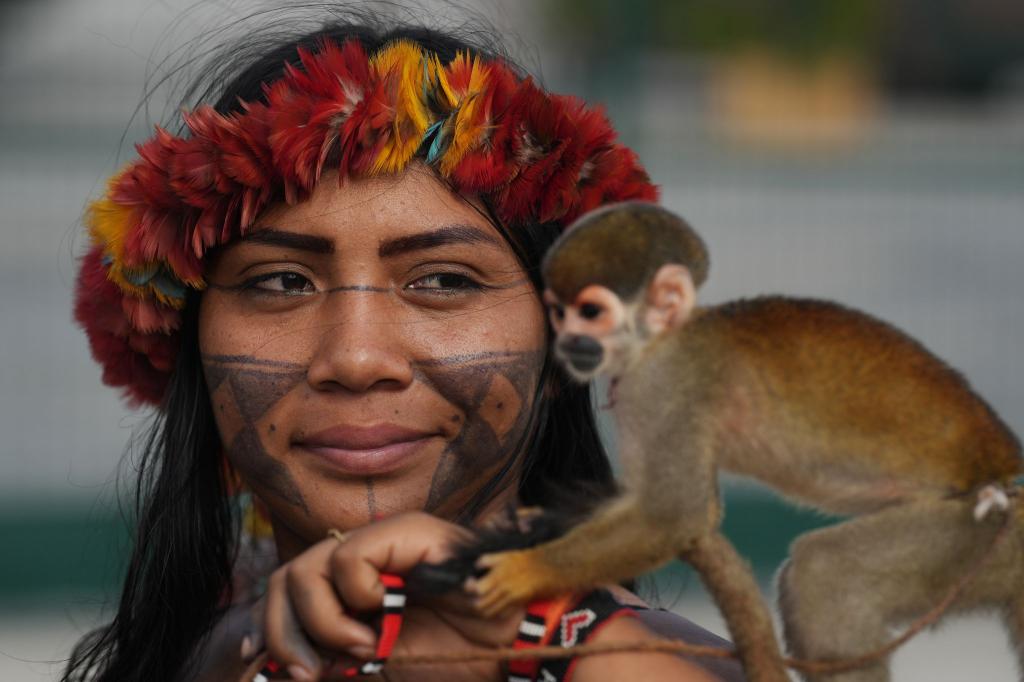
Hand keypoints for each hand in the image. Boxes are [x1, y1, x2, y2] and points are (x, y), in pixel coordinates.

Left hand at [259, 511, 522, 680]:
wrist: (512, 640)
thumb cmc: (455, 654)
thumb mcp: (377, 668)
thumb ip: (333, 661)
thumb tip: (270, 669)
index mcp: (354, 588)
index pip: (287, 590)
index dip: (266, 625)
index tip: (258, 660)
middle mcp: (362, 558)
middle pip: (285, 577)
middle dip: (284, 633)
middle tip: (312, 672)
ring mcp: (382, 541)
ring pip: (306, 569)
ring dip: (325, 622)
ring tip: (363, 645)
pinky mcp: (403, 531)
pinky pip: (348, 561)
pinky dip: (357, 597)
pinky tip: (386, 613)